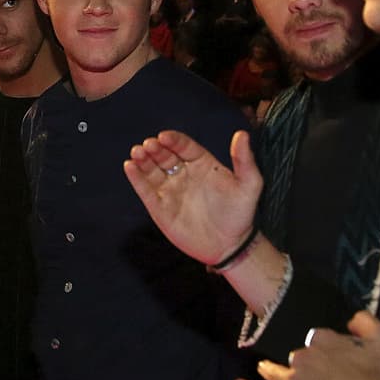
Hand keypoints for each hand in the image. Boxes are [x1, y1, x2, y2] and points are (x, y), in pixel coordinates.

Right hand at [123, 129, 261, 265]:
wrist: (229, 245)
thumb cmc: (240, 214)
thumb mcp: (249, 185)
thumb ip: (245, 160)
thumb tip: (242, 134)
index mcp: (202, 164)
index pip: (184, 146)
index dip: (174, 140)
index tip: (164, 137)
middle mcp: (184, 174)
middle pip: (165, 156)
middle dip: (155, 149)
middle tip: (148, 145)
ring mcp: (171, 190)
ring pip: (152, 170)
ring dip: (143, 159)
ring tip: (137, 152)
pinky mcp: (160, 208)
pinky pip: (146, 190)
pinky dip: (136, 178)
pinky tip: (130, 167)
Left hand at [234, 311, 379, 379]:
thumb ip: (363, 321)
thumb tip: (351, 317)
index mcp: (320, 339)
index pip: (313, 339)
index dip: (322, 350)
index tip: (330, 359)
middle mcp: (302, 357)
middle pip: (295, 357)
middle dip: (301, 364)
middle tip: (312, 376)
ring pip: (275, 372)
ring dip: (268, 369)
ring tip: (263, 368)